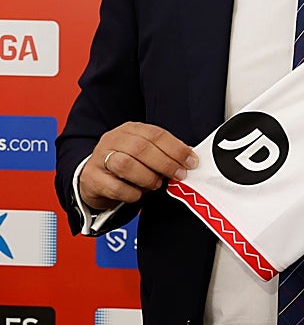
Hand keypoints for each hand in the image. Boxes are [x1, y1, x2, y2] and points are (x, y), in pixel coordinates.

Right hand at [79, 122, 197, 211]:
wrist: (95, 179)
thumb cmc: (128, 165)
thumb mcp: (146, 154)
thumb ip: (165, 153)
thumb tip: (189, 159)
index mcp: (131, 130)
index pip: (156, 134)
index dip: (176, 148)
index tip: (191, 162)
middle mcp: (113, 140)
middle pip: (141, 148)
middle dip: (165, 163)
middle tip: (178, 175)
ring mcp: (99, 158)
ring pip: (125, 165)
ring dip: (147, 177)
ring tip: (156, 184)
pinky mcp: (91, 178)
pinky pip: (114, 187)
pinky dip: (131, 193)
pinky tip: (137, 194)